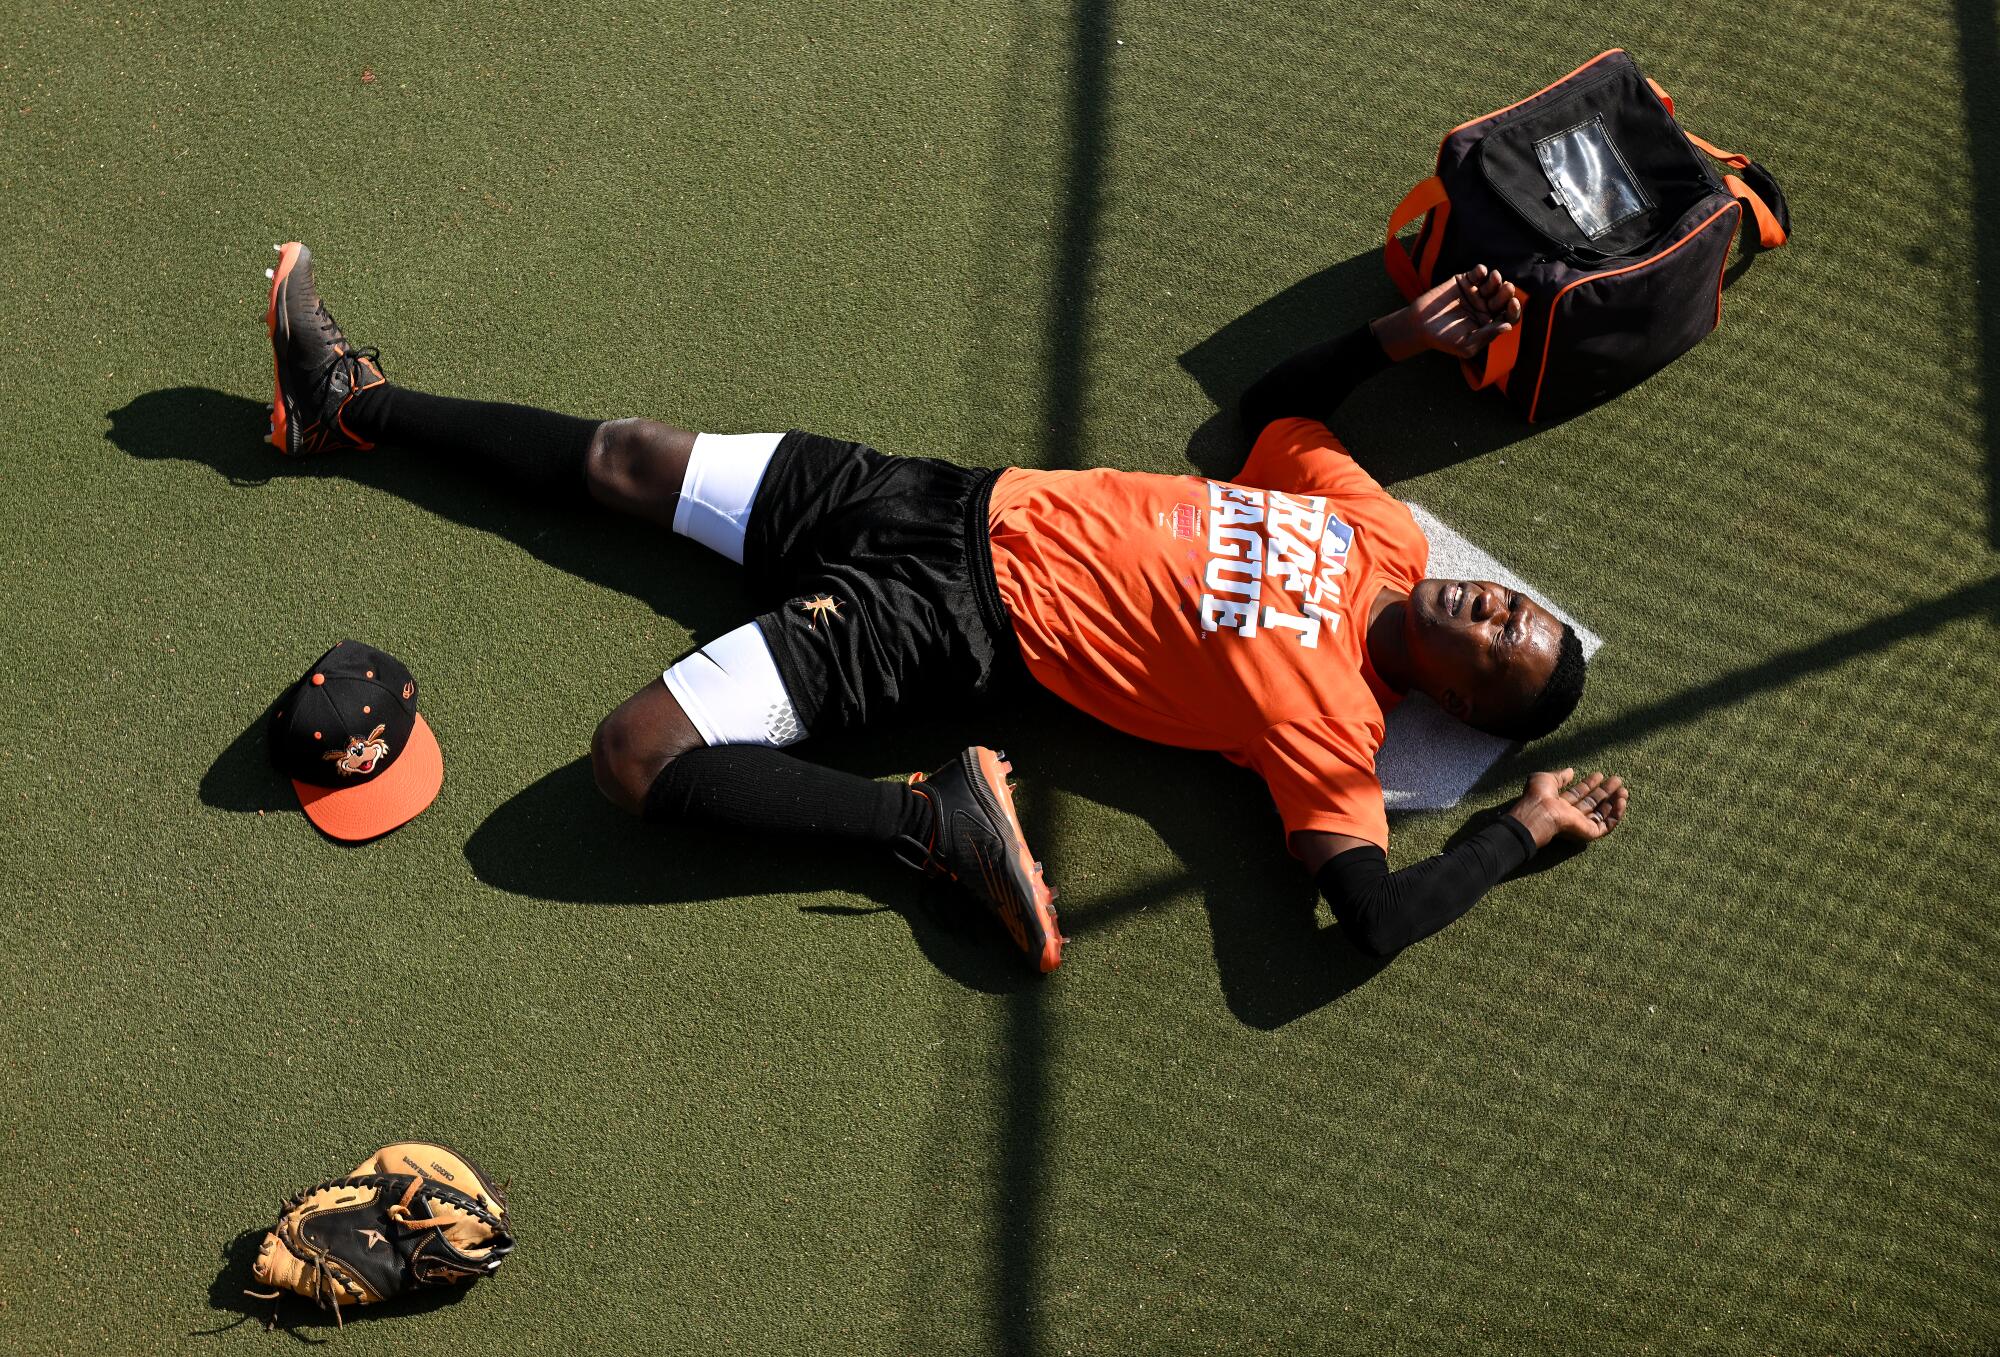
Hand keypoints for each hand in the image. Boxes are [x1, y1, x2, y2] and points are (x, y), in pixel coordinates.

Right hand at [1372, 264, 1522, 361]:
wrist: (1419, 326)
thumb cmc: (1444, 340)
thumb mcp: (1466, 345)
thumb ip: (1486, 336)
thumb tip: (1507, 326)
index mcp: (1490, 324)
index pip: (1509, 316)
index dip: (1514, 310)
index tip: (1513, 303)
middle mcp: (1486, 308)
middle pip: (1503, 298)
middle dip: (1506, 293)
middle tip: (1508, 287)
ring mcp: (1476, 293)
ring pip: (1493, 284)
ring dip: (1496, 280)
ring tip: (1494, 277)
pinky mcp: (1464, 281)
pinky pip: (1478, 274)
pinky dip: (1481, 271)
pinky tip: (1481, 272)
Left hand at [1506, 768, 1627, 849]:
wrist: (1540, 812)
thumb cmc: (1538, 795)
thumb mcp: (1545, 779)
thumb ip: (1559, 776)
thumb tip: (1570, 771)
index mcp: (1559, 802)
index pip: (1578, 793)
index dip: (1589, 783)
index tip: (1599, 774)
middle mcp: (1570, 814)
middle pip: (1592, 802)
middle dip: (1605, 791)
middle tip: (1617, 780)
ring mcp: (1580, 824)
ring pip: (1601, 814)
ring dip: (1613, 802)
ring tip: (1623, 790)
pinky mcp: (1589, 832)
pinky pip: (1606, 825)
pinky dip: (1616, 815)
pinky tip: (1621, 801)